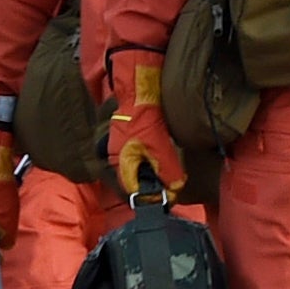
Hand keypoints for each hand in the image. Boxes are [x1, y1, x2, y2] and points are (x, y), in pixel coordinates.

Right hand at [103, 55, 181, 198]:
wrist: (139, 89)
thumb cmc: (144, 117)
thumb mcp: (158, 146)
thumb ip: (167, 170)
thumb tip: (174, 189)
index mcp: (118, 164)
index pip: (132, 192)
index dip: (150, 198)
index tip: (168, 199)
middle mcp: (114, 159)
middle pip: (132, 184)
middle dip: (150, 189)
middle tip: (170, 191)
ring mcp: (118, 149)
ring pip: (135, 172)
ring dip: (150, 177)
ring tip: (168, 179)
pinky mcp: (126, 141)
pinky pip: (136, 161)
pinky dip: (149, 165)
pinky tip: (161, 163)